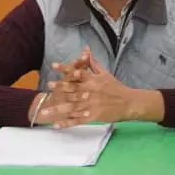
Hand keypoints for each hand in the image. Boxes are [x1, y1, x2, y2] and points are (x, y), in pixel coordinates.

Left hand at [39, 47, 162, 128]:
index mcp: (93, 80)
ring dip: (58, 108)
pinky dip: (66, 123)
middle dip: (60, 87)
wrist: (128, 103)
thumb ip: (92, 63)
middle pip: (73, 89)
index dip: (65, 69)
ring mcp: (90, 105)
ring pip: (71, 107)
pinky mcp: (91, 116)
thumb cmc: (116, 87)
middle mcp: (90, 92)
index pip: (77, 72)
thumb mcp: (105, 73)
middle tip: (49, 86)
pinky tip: (56, 125)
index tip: (53, 65)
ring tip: (45, 111)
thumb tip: (85, 49)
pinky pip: (77, 120)